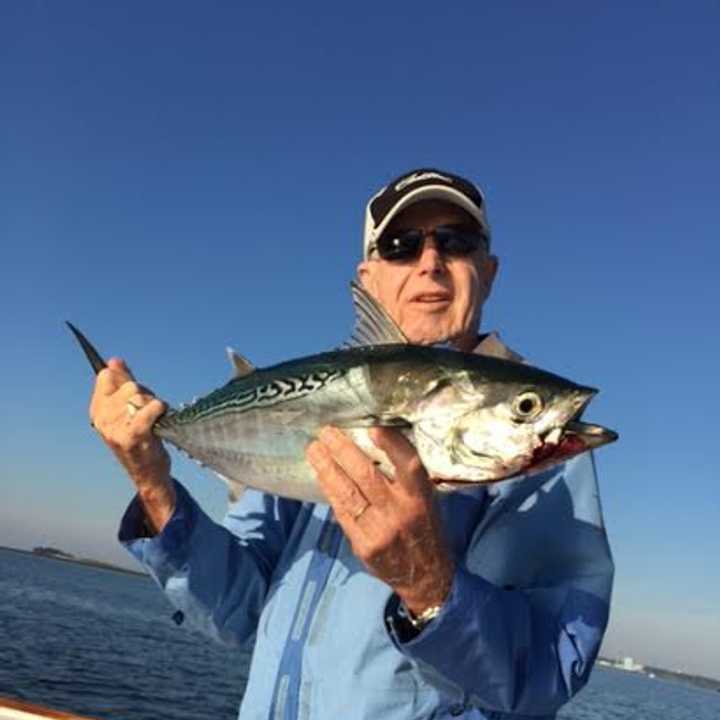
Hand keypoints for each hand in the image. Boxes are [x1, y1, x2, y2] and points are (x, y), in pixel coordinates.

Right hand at [89, 357, 175, 532]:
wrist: (149, 474)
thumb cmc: (141, 440)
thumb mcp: (127, 411)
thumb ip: (121, 384)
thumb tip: (114, 361)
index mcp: (97, 411)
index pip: (105, 376)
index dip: (125, 380)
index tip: (134, 395)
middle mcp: (102, 419)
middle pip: (129, 385)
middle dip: (145, 394)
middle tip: (149, 414)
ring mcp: (116, 428)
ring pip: (141, 396)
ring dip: (154, 405)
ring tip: (154, 422)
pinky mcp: (134, 436)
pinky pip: (153, 407)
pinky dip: (161, 410)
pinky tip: (161, 420)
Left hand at [306, 426, 454, 614]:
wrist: (426, 576)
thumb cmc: (425, 527)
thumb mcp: (427, 499)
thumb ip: (406, 477)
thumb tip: (374, 442)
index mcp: (421, 497)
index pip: (408, 465)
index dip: (391, 445)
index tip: (372, 428)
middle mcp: (401, 512)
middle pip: (367, 476)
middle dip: (343, 451)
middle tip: (326, 432)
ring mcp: (380, 530)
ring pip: (348, 493)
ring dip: (327, 468)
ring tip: (314, 450)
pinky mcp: (364, 545)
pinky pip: (343, 512)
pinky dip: (330, 491)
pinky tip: (321, 476)